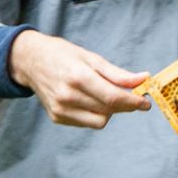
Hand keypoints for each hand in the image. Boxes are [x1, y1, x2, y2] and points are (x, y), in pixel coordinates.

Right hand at [8, 30, 150, 128]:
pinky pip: (87, 122)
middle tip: (133, 95)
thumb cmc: (63, 55)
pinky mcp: (57, 117)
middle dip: (125, 104)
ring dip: (110, 110)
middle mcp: (68, 95)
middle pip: (109, 109)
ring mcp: (61, 109)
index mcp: (78, 76)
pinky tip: (89, 100)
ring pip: (100, 120)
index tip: (146, 102)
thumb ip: (118, 73)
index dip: (133, 102)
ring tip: (105, 95)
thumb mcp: (91, 58)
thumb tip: (143, 79)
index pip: (113, 97)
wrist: (30, 61)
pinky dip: (95, 113)